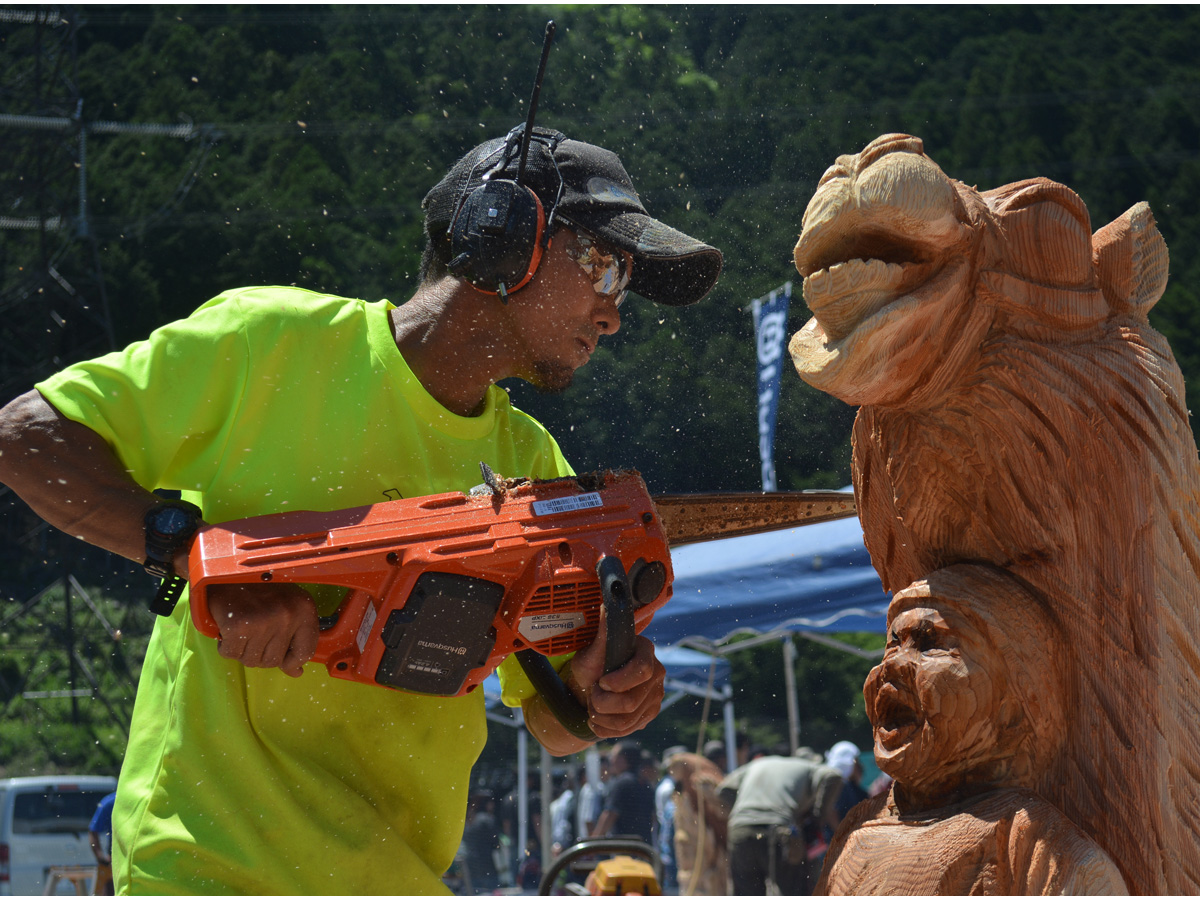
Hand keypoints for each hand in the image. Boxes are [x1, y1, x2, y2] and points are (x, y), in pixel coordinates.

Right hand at [206, 583, 318, 676]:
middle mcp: (287, 615)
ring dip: (242, 650)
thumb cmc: (258, 589)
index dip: (292, 661)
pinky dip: (226, 646)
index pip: (305, 651)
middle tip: (253, 633)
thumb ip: (293, 640)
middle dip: (260, 653)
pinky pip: (231, 653)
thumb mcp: (286, 608)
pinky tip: (228, 629)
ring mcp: (264, 620)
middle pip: (274, 661)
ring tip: (242, 628)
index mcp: (304, 609)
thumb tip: (295, 672)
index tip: (284, 661)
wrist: (226, 571)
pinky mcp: (239, 625)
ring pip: (251, 660)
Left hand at [564, 602, 665, 738]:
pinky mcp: (650, 713)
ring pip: (628, 719)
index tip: (600, 682)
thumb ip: (603, 632)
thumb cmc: (593, 665)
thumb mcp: (593, 650)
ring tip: (593, 707)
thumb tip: (607, 603)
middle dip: (603, 703)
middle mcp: (657, 673)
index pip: (642, 670)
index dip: (619, 682)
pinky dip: (607, 729)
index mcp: (645, 652)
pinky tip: (598, 720)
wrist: (593, 687)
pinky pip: (629, 730)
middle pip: (631, 701)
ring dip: (602, 717)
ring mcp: (655, 695)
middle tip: (593, 694)